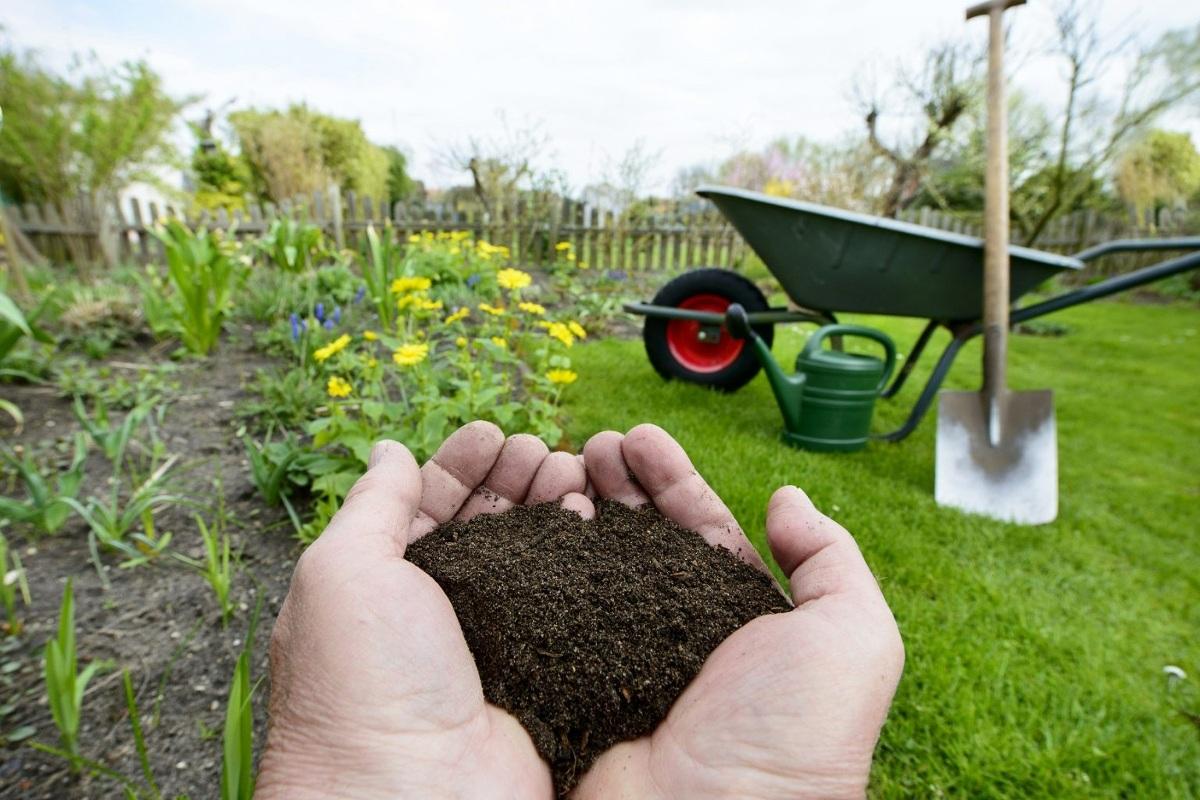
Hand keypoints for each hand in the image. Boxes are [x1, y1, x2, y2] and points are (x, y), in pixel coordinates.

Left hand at [256, 422, 591, 799]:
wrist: (411, 798)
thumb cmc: (362, 683)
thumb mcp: (343, 571)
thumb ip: (373, 503)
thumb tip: (387, 448)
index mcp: (382, 585)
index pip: (426, 505)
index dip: (459, 463)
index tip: (494, 431)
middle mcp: (437, 612)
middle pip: (485, 524)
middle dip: (513, 478)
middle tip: (543, 450)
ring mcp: (493, 643)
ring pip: (532, 557)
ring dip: (551, 507)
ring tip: (573, 475)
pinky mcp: (541, 671)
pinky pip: (568, 602)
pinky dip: (581, 559)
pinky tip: (592, 524)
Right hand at [573, 424, 903, 799]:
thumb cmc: (795, 737)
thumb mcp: (852, 638)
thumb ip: (832, 560)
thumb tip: (787, 498)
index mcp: (738, 618)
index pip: (700, 529)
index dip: (672, 479)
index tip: (639, 436)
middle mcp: (675, 631)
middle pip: (639, 537)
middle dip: (618, 483)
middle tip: (594, 443)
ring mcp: (618, 656)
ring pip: (591, 564)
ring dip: (577, 507)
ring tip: (563, 463)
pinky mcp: (570, 683)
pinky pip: (550, 611)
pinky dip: (541, 563)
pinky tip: (538, 520)